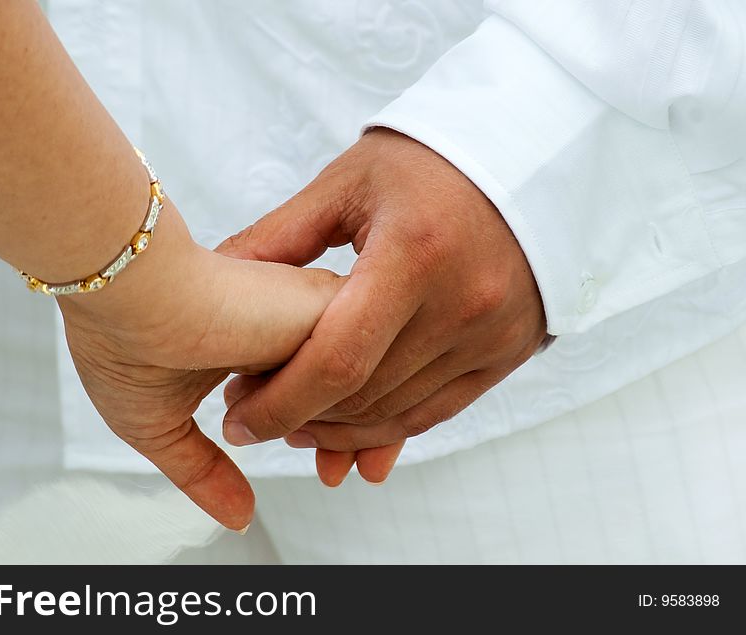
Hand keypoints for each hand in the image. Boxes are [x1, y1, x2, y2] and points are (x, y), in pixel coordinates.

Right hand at [57, 198, 341, 530]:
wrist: (120, 292)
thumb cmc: (120, 342)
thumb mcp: (159, 424)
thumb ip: (203, 469)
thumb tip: (238, 518)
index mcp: (256, 340)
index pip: (316, 389)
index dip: (329, 435)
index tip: (327, 470)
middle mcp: (286, 322)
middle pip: (350, 382)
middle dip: (354, 436)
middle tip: (337, 474)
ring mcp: (306, 312)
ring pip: (365, 376)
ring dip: (354, 428)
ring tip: (334, 462)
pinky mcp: (323, 303)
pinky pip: (368, 365)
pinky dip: (353, 410)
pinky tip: (329, 432)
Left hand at [219, 128, 546, 462]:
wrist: (528, 158)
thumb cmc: (429, 160)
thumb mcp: (348, 183)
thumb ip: (278, 238)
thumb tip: (217, 279)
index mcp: (415, 254)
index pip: (337, 360)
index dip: (279, 404)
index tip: (235, 420)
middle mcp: (463, 304)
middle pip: (364, 395)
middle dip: (298, 419)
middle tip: (252, 417)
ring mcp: (493, 334)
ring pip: (398, 414)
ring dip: (338, 432)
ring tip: (292, 428)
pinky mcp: (508, 351)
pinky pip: (438, 411)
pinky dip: (387, 430)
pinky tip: (346, 436)